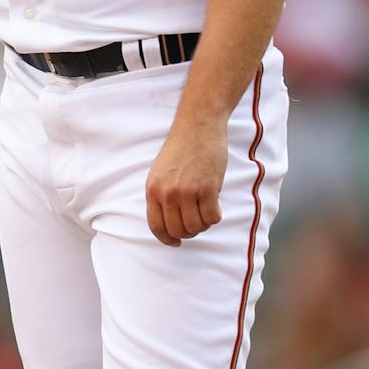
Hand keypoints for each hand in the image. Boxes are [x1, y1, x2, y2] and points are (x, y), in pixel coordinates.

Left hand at [145, 117, 228, 246]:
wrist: (197, 127)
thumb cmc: (180, 149)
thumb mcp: (159, 172)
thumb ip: (161, 196)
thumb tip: (169, 223)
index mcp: (153, 190)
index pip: (157, 226)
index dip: (167, 239)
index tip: (175, 242)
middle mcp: (168, 193)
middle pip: (178, 230)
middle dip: (188, 232)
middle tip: (196, 223)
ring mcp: (187, 191)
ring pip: (196, 227)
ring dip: (203, 224)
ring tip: (205, 210)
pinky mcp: (208, 188)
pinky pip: (212, 218)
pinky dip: (215, 216)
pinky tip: (215, 204)